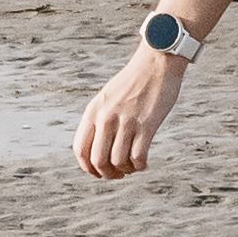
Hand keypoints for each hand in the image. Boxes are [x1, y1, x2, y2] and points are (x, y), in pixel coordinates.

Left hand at [74, 41, 184, 182]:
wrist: (157, 62)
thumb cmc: (134, 82)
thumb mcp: (108, 98)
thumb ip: (100, 119)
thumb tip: (98, 148)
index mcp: (93, 111)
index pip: (80, 149)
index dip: (87, 168)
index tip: (99, 172)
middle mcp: (106, 117)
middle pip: (97, 160)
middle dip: (107, 174)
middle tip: (118, 174)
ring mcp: (126, 121)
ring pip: (117, 162)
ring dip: (125, 171)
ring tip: (132, 167)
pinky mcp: (146, 124)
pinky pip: (138, 157)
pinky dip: (140, 166)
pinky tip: (143, 162)